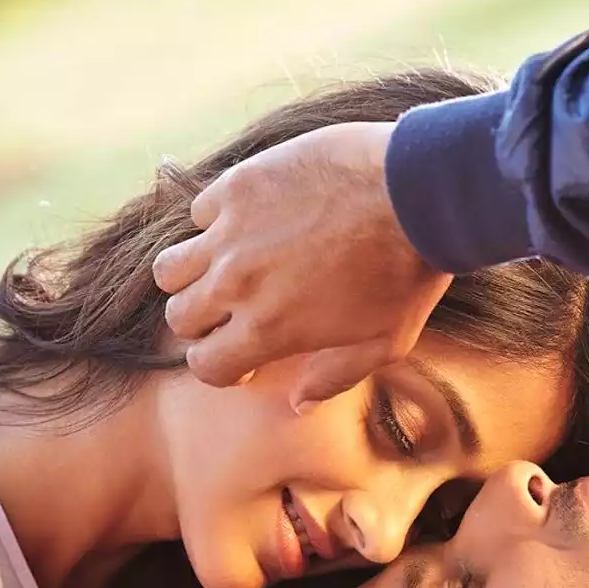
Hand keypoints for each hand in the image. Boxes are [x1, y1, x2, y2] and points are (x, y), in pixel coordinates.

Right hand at [152, 122, 452, 405]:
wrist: (418, 191)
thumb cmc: (410, 271)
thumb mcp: (385, 342)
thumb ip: (334, 377)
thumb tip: (297, 402)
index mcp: (266, 330)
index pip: (204, 364)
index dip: (220, 365)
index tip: (242, 354)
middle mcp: (236, 284)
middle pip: (179, 316)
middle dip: (202, 321)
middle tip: (232, 310)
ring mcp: (231, 232)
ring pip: (170, 267)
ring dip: (192, 274)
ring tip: (224, 267)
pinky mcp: (239, 184)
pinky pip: (201, 212)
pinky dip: (216, 221)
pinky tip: (251, 221)